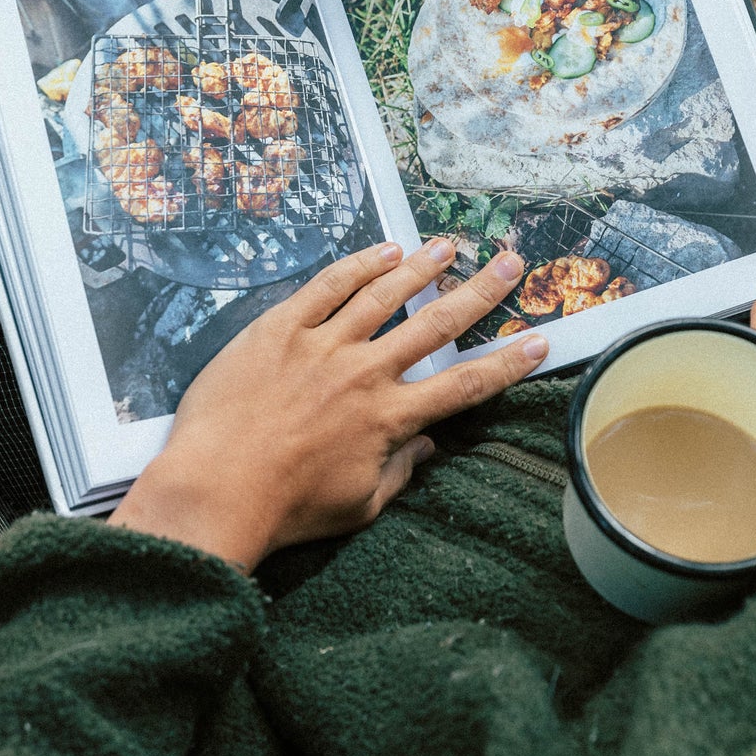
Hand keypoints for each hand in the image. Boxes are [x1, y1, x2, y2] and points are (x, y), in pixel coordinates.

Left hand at [112, 240, 545, 569]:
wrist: (216, 488)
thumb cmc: (286, 509)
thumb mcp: (358, 506)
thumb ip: (399, 473)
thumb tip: (427, 447)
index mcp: (389, 419)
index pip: (463, 386)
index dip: (507, 364)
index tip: (539, 341)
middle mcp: (365, 373)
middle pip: (435, 324)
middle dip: (478, 292)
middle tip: (509, 263)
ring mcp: (321, 346)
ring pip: (383, 295)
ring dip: (420, 267)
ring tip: (448, 246)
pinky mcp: (279, 329)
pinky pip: (326, 287)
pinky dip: (359, 265)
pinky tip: (384, 250)